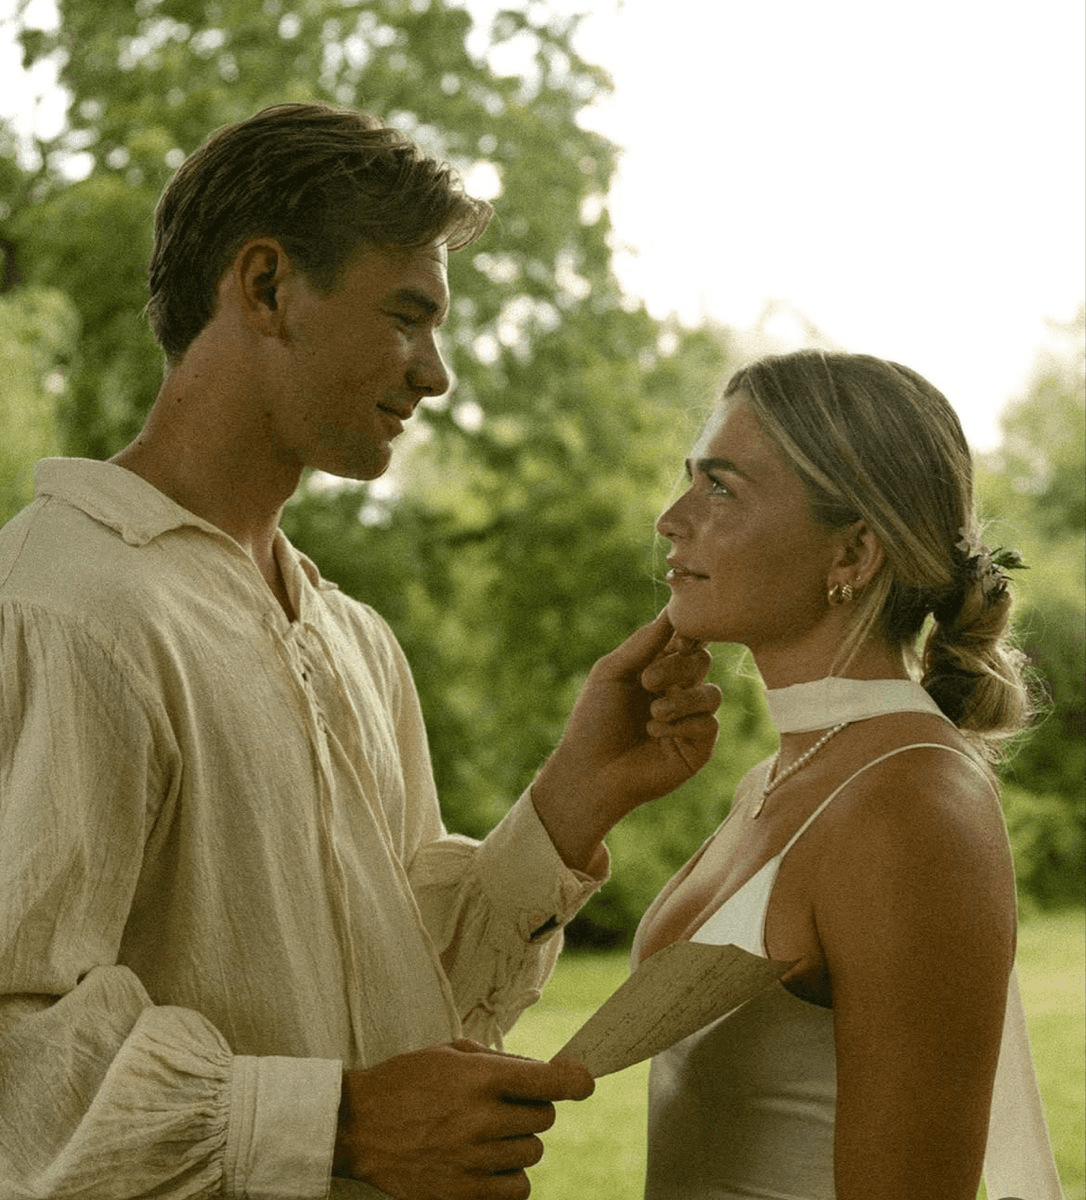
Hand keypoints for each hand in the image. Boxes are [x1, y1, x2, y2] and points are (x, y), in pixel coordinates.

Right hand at [333, 1039, 593, 1199]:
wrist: (357, 1126)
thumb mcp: (451, 1052)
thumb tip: (543, 1073)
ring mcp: (472, 1162)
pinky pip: (516, 1191)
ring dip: (518, 1143)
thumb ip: (501, 1061)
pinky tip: (487, 1164)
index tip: (582, 1082)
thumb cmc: (406, 1081)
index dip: (576, 1081)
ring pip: (532, 1155)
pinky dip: (509, 1178)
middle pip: (544, 1119)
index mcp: (480, 1079)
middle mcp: (481, 1121)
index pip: (551, 1084)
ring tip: (487, 1135)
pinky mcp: (462, 1195)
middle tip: (503, 1106)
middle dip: (531, 1108)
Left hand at [531, 610, 720, 867]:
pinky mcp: (698, 748)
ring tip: (652, 713)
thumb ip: (644, 643)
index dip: (687, 634)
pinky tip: (653, 732)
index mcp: (658, 668)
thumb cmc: (594, 720)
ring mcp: (691, 720)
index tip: (676, 637)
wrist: (589, 770)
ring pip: (712, 694)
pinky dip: (680, 725)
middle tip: (647, 681)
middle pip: (702, 661)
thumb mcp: (612, 672)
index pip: (687, 640)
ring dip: (681, 700)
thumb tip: (673, 609)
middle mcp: (679, 690)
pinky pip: (709, 724)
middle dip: (677, 668)